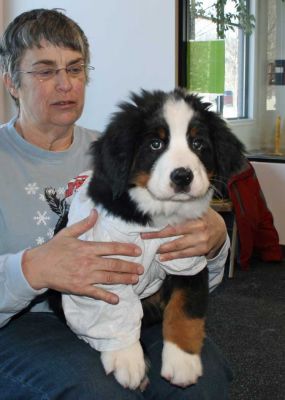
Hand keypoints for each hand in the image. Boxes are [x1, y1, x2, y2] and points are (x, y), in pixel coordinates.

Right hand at [22, 209, 142, 303]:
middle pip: (114, 264)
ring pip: (109, 278)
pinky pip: (96, 293)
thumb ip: (84, 224)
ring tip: (135, 279)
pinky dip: (107, 297)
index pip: (112, 248)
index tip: (138, 251)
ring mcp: (85, 276)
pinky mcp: (80, 287)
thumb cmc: (53, 249)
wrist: (38, 267)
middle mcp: (89, 262)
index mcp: (87, 248)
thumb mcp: (68, 233)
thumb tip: (95, 212)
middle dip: (130, 267)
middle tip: (141, 269)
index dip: (126, 249)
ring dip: (124, 279)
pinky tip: (117, 299)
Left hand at [141, 208, 226, 261]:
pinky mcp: (202, 249)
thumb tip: (163, 206)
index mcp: (195, 215)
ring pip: (178, 245)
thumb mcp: (197, 209)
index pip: (174, 220)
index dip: (160, 224)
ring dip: (164, 248)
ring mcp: (201, 239)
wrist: (221, 229)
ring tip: (153, 250)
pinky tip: (163, 258)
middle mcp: (198, 227)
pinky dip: (173, 256)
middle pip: (173, 232)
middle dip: (157, 235)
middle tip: (144, 237)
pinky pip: (185, 254)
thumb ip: (184, 210)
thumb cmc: (205, 217)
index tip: (147, 226)